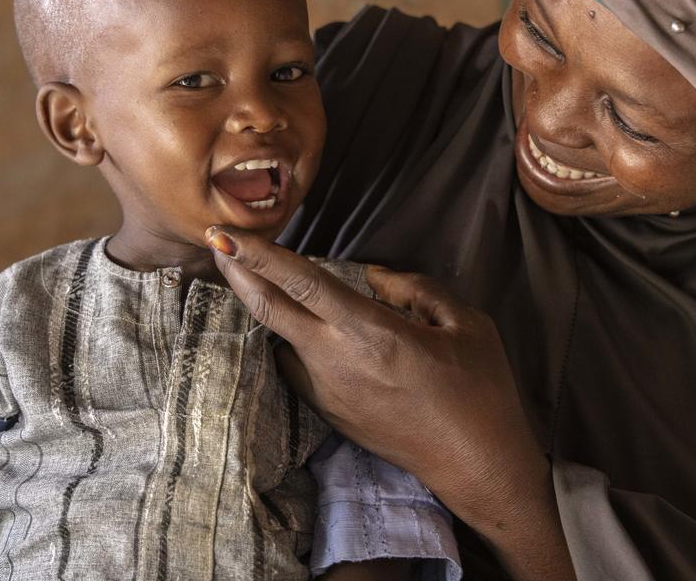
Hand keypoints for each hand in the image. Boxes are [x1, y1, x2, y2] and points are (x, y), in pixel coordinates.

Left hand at [206, 226, 574, 580]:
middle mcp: (336, 360)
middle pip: (269, 310)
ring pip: (279, 339)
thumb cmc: (478, 388)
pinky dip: (289, 339)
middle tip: (217, 244)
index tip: (225, 233)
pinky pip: (295, 366)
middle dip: (237, 273)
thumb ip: (414, 288)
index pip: (302, 282)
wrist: (474, 463)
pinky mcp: (328, 413)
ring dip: (264, 307)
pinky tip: (302, 327)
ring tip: (259, 279)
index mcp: (371, 331)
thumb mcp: (464, 323)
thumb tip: (374, 276)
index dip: (260, 255)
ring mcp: (327, 391)